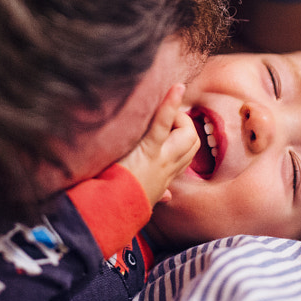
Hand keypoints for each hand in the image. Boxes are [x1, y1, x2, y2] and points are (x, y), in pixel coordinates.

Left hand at [118, 84, 197, 206]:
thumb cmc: (119, 203)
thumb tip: (167, 196)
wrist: (108, 213)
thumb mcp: (144, 198)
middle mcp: (168, 168)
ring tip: (163, 110)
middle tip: (164, 120)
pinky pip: (163, 124)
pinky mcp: (148, 150)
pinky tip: (176, 88)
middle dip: (185, 125)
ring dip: (178, 117)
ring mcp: (161, 159)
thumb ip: (159, 195)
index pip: (187, 155)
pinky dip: (170, 104)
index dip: (183, 139)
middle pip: (193, 142)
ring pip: (187, 134)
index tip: (170, 130)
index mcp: (165, 177)